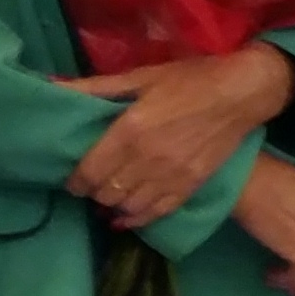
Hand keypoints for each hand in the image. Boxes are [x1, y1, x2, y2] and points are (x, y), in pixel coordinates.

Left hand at [62, 45, 294, 229]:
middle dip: (93, 191)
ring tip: (110, 196)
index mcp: (129, 131)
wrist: (241, 93)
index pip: (88, 172)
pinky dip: (137, 219)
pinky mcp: (190, 186)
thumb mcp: (141, 76)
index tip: (72, 178)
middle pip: (105, 192)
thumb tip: (53, 85)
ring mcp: (170, 176)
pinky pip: (156, 213)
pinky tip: (126, 217)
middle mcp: (146, 159)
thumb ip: (95, 87)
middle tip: (93, 182)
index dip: (74, 181)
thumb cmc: (189, 79)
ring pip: (127, 206)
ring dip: (113, 204)